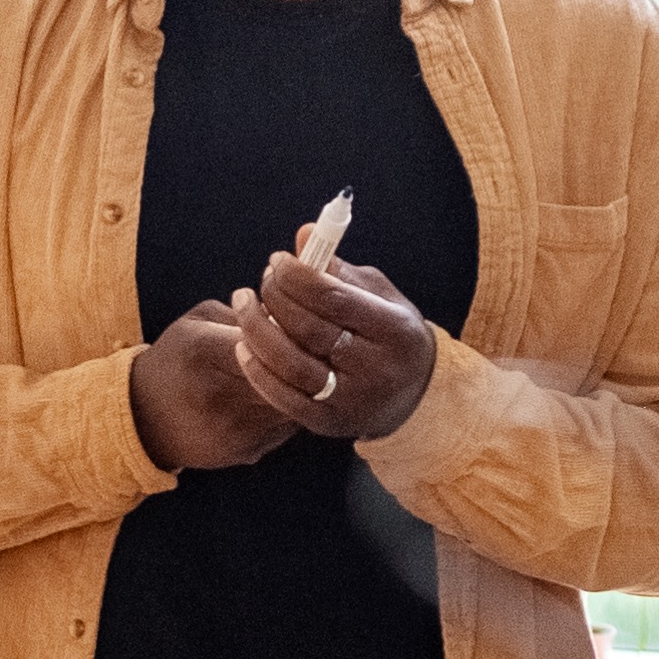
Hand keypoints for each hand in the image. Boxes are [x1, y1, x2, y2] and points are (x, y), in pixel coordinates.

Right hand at [131, 297, 300, 472]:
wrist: (144, 420)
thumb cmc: (177, 360)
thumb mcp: (196, 323)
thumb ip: (242, 314)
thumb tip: (289, 314)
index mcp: (203, 352)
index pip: (267, 337)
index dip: (289, 329)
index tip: (296, 322)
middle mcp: (218, 394)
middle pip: (286, 373)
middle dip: (303, 358)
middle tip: (310, 346)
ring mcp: (233, 428)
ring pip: (294, 402)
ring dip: (303, 386)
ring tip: (301, 370)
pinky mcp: (246, 451)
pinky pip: (289, 426)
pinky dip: (293, 408)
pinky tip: (284, 396)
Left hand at [244, 251, 441, 440]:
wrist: (414, 395)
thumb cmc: (390, 335)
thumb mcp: (380, 297)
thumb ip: (341, 270)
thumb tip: (304, 235)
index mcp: (394, 330)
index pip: (334, 298)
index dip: (297, 276)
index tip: (278, 261)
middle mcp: (376, 367)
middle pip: (309, 329)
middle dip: (276, 297)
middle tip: (263, 280)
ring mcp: (352, 400)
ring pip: (291, 364)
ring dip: (257, 330)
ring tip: (244, 305)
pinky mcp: (330, 423)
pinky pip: (284, 399)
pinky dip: (258, 371)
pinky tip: (245, 347)